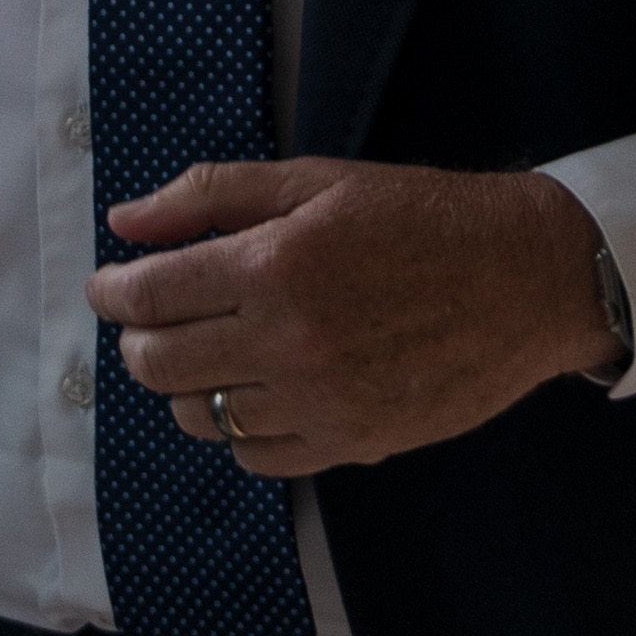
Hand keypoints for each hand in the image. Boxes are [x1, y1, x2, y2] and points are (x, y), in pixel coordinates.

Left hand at [85, 158, 623, 477]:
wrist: (527, 278)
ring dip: (186, 384)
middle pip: (159, 363)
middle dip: (139, 338)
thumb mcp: (317, 180)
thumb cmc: (420, 216)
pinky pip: (255, 454)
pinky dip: (239, 426)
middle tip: (150, 319)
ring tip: (211, 351)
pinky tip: (258, 388)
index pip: (149, 294)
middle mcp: (290, 341)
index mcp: (277, 265)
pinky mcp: (352, 443)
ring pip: (200, 416)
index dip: (112, 292)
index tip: (108, 287)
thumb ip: (213, 196)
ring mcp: (321, 401)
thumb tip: (125, 222)